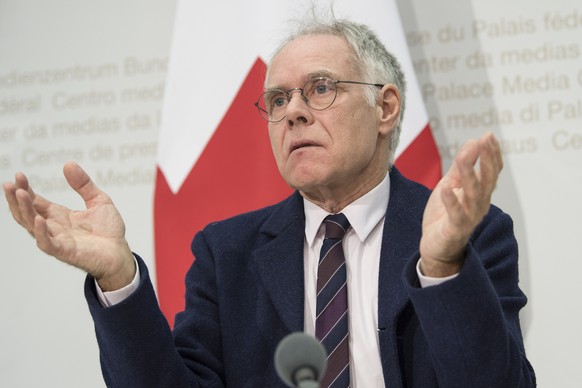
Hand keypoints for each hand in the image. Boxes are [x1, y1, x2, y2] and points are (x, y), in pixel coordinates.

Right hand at [3, 161, 134, 290]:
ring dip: (24, 210)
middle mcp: (54, 227)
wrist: (121, 253)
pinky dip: (40, 232)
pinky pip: (47, 243)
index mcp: (59, 216)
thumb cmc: (109, 231)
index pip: (35, 201)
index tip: (19, 175)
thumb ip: (84, 184)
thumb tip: (68, 164)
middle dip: (16, 198)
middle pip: (27, 213)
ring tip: (19, 194)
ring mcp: (57, 240)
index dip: (25, 189)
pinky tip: (38, 219)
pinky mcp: (65, 252)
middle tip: (9, 184)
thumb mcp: (99, 200)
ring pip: (32, 226)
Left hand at [420, 132, 502, 276]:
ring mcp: (469, 218)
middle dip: (487, 160)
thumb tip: (473, 142)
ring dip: (469, 175)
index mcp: (480, 194)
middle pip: (487, 180)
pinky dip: (451, 201)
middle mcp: (479, 205)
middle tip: (485, 141)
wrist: (436, 248)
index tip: (488, 135)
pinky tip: (446, 187)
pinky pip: (456, 215)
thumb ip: (462, 166)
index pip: (491, 171)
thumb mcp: (451, 184)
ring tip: (462, 157)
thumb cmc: (444, 215)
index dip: (492, 154)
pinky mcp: (455, 229)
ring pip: (473, 195)